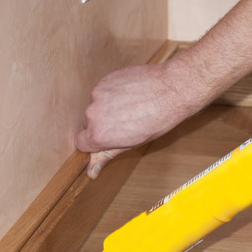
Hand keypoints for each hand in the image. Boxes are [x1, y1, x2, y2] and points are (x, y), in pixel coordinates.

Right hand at [75, 61, 205, 177]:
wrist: (171, 90)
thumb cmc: (157, 120)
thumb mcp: (132, 143)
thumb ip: (107, 155)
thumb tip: (91, 172)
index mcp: (98, 135)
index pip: (81, 143)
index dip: (95, 142)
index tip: (108, 139)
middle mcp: (92, 114)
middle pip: (88, 123)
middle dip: (103, 123)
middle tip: (126, 122)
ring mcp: (97, 94)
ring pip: (96, 105)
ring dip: (108, 107)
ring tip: (131, 107)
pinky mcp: (105, 79)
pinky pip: (104, 90)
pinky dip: (113, 92)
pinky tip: (131, 94)